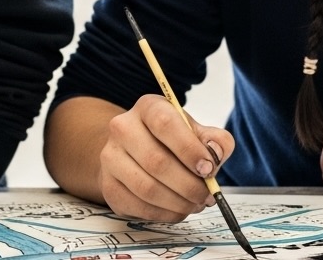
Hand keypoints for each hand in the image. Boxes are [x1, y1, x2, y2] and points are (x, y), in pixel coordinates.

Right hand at [99, 94, 234, 221]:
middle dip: (188, 185)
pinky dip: (164, 214)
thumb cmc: (171, 141)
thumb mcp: (196, 132)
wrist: (135, 152)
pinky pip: (138, 206)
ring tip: (195, 204)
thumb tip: (215, 154)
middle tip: (207, 195)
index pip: (165, 124)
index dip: (189, 149)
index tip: (207, 169)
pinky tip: (177, 209)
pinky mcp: (108, 185)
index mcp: (148, 107)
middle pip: (156, 161)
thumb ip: (215, 141)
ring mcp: (111, 157)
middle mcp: (122, 128)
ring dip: (178, 202)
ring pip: (147, 188)